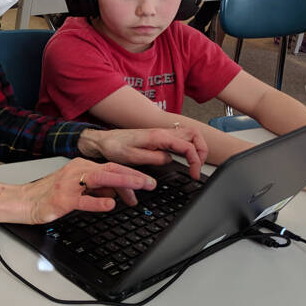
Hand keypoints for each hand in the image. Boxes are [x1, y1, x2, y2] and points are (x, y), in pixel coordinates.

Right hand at [18, 158, 155, 223]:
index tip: (147, 182)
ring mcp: (69, 185)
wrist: (24, 201)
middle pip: (109, 169)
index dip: (131, 174)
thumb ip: (96, 188)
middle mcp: (76, 171)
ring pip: (100, 179)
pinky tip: (110, 204)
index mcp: (80, 166)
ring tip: (138, 188)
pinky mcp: (62, 200)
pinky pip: (83, 200)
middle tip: (151, 183)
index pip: (111, 167)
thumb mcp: (77, 187)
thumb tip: (116, 192)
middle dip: (133, 176)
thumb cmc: (49, 194)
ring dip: (122, 182)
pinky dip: (97, 201)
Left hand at [78, 126, 207, 178]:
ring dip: (197, 147)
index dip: (195, 161)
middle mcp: (162, 132)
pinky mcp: (158, 136)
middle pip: (194, 135)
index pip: (187, 146)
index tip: (193, 174)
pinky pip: (180, 137)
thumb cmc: (114, 147)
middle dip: (202, 150)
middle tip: (198, 167)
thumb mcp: (133, 157)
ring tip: (195, 163)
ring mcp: (161, 133)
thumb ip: (154, 158)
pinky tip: (184, 156)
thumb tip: (170, 160)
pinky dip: (188, 146)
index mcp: (158, 136)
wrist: (103, 141)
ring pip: (189, 134)